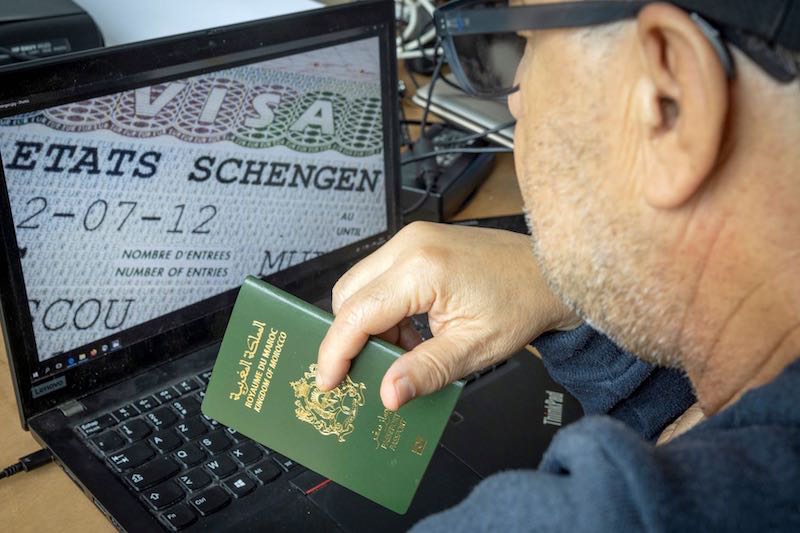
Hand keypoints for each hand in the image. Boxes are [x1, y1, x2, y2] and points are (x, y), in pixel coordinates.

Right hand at [315, 221, 579, 409]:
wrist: (548, 272)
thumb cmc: (521, 302)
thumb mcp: (473, 349)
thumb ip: (424, 372)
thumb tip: (388, 393)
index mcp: (422, 268)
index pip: (357, 313)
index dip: (336, 352)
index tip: (329, 381)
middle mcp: (409, 244)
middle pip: (348, 295)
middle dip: (351, 338)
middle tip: (369, 371)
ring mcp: (411, 239)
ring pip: (360, 286)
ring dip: (369, 325)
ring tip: (403, 353)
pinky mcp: (416, 242)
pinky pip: (380, 278)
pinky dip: (384, 309)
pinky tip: (410, 333)